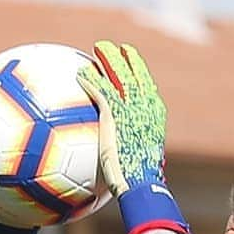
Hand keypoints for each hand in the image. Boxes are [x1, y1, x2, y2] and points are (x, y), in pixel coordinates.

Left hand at [77, 41, 166, 198]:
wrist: (140, 182)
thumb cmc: (140, 182)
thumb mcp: (138, 164)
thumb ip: (131, 154)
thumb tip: (124, 167)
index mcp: (154, 115)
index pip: (148, 88)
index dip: (139, 74)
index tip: (131, 66)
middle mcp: (145, 105)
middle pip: (135, 73)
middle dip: (124, 59)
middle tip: (113, 50)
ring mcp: (130, 107)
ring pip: (118, 73)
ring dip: (107, 59)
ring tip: (96, 51)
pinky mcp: (113, 113)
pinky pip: (99, 89)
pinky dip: (90, 80)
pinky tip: (79, 74)